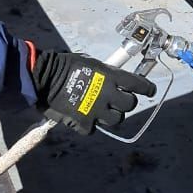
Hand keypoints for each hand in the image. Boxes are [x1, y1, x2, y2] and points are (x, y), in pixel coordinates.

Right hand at [29, 46, 155, 135]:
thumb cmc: (64, 65)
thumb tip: (116, 79)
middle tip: (116, 101)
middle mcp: (108, 94)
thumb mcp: (90, 63)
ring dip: (109, 115)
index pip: (138, 84)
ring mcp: (96, 110)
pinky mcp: (83, 123)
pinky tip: (82, 116)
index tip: (149, 91)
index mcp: (111, 77)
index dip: (147, 88)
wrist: (43, 78)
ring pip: (115, 119)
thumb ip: (106, 73)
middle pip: (129, 105)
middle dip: (126, 103)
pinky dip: (88, 125)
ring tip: (99, 110)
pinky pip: (93, 129)